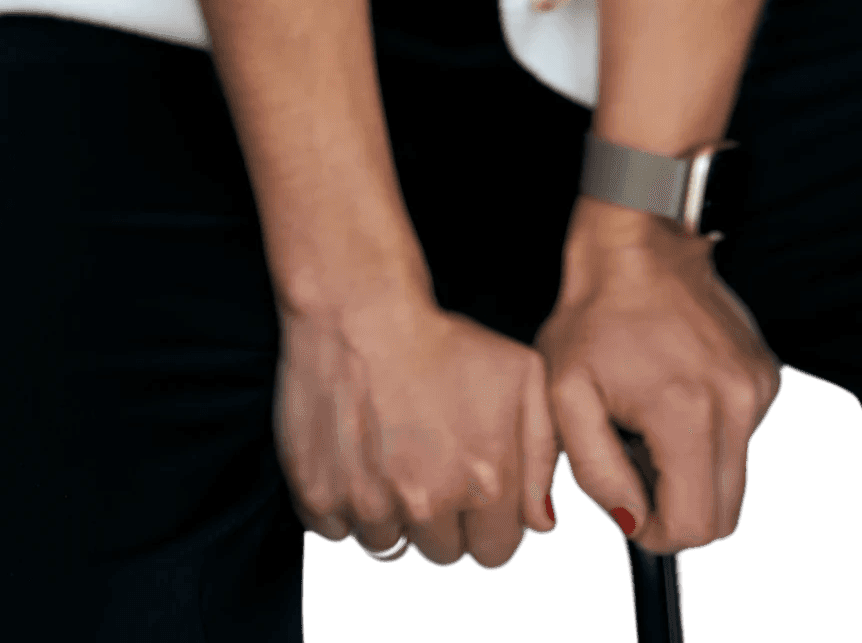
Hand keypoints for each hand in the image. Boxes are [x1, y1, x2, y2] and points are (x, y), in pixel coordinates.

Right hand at [275, 282, 560, 570]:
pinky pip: (338, 531)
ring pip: (388, 546)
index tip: (470, 484)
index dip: (486, 520)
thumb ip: (542, 455)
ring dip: (393, 515)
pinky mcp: (319, 496)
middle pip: (442, 554)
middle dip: (442, 520)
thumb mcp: (521, 376)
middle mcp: (428, 506)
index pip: (494, 552)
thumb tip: (540, 524)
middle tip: (429, 463)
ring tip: (391, 454)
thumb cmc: (443, 340)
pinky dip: (346, 505)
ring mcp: (370, 506)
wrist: (362, 309)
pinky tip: (357, 457)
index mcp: (484, 484)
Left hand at [535, 197, 782, 552]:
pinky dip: (710, 437)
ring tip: (650, 423)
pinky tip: (674, 397)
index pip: (695, 527)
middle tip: (635, 463)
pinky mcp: (765, 374)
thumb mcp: (565, 394)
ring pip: (735, 480)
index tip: (627, 500)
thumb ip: (594, 471)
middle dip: (677, 509)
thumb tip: (630, 520)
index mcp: (687, 411)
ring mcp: (758, 387)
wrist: (637, 243)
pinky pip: (743, 439)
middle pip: (724, 516)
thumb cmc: (594, 311)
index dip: (654, 532)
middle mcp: (737, 402)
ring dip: (693, 472)